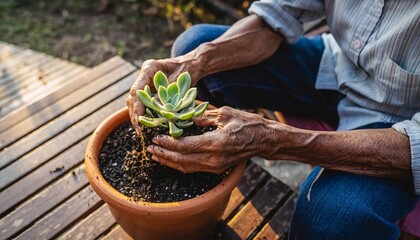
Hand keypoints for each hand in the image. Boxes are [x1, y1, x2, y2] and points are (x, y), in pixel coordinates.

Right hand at [127, 57, 200, 133]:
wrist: (193, 66)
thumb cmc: (188, 70)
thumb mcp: (179, 82)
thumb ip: (166, 95)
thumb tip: (156, 112)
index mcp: (149, 68)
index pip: (137, 90)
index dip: (137, 106)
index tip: (139, 119)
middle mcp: (145, 76)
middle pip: (133, 97)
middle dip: (135, 115)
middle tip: (139, 130)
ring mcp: (146, 83)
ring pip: (136, 102)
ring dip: (138, 117)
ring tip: (141, 131)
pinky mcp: (151, 91)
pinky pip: (144, 104)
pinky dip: (145, 115)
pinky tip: (146, 126)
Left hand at [146, 106, 269, 173]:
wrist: (263, 140)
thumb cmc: (247, 123)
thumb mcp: (224, 114)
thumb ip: (202, 117)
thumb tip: (183, 117)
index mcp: (215, 143)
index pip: (184, 146)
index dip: (167, 142)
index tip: (155, 137)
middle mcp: (213, 159)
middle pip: (181, 160)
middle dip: (163, 154)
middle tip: (149, 147)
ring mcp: (215, 166)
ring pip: (186, 167)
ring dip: (168, 162)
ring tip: (155, 155)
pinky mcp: (217, 169)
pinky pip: (193, 169)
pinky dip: (179, 165)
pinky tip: (171, 160)